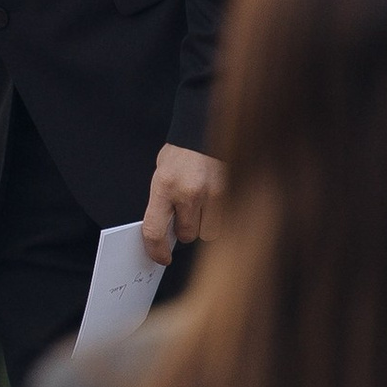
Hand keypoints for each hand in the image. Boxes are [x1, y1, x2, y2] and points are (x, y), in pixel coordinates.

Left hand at [140, 143, 222, 264]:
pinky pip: (225, 222)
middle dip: (184, 230)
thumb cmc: (182, 153)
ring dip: (203, 226)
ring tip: (202, 206)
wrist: (206, 128)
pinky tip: (216, 202)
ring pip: (207, 232)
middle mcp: (188, 192)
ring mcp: (213, 193)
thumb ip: (162, 203)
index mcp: (164, 186)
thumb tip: (163, 233)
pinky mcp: (232, 193)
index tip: (160, 257)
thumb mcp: (162, 175)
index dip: (156, 250)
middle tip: (185, 214)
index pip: (154, 230)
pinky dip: (220, 218)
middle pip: (186, 235)